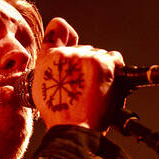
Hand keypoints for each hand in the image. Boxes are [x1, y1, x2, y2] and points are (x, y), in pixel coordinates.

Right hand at [33, 17, 124, 131]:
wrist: (72, 130)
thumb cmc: (61, 117)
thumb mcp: (42, 90)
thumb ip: (50, 67)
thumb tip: (60, 50)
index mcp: (48, 58)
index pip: (58, 28)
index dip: (66, 35)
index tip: (73, 44)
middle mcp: (65, 53)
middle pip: (85, 50)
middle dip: (88, 65)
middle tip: (86, 89)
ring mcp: (85, 57)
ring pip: (101, 54)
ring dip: (102, 70)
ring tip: (96, 92)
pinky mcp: (102, 64)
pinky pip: (115, 58)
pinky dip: (116, 70)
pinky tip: (110, 84)